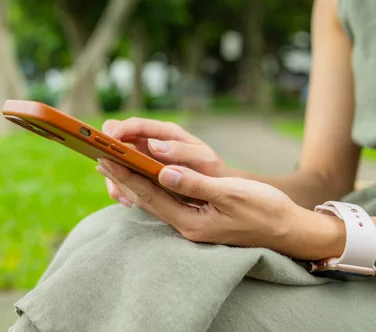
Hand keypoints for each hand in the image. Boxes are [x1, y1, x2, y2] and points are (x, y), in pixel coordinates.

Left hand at [97, 158, 345, 260]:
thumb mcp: (232, 194)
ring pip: (152, 200)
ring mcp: (189, 224)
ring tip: (111, 165)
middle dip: (121, 177)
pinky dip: (148, 188)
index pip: (149, 195)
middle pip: (144, 199)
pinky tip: (139, 180)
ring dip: (130, 182)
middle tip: (98, 156)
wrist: (288, 230)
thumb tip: (164, 172)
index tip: (105, 157)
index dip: (126, 175)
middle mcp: (185, 225)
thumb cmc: (265, 210)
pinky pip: (163, 202)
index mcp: (191, 221)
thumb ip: (196, 184)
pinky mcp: (195, 219)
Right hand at [101, 117, 226, 206]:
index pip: (136, 125)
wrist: (219, 188)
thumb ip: (181, 151)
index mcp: (166, 133)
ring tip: (122, 196)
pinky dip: (120, 188)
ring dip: (113, 176)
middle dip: (109, 154)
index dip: (119, 130)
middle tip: (107, 170)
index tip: (109, 142)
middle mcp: (151, 142)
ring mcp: (144, 157)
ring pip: (117, 161)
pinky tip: (127, 201)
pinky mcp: (142, 173)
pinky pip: (123, 177)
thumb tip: (153, 145)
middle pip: (118, 140)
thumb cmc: (212, 171)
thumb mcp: (203, 160)